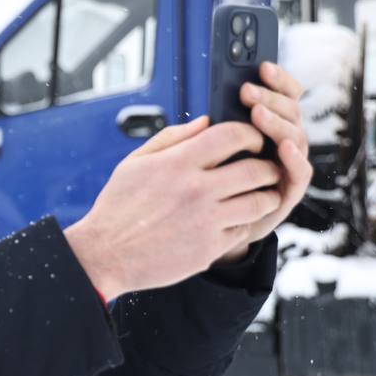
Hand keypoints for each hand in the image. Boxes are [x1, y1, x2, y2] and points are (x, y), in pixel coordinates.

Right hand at [64, 116, 282, 299]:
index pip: (232, 135)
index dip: (251, 134)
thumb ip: (172, 138)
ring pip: (260, 202)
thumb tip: (205, 121)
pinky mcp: (209, 248)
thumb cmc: (118, 206)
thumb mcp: (135, 163)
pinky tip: (236, 219)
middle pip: (256, 169)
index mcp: (176, 163)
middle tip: (266, 167)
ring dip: (267, 195)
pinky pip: (244, 231)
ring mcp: (205, 221)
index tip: (253, 141)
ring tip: (262, 193)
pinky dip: (245, 224)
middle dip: (269, 165)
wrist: (106, 254)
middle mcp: (195, 190)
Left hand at [215, 61, 311, 262]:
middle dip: (270, 98)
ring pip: (296, 137)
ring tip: (257, 114)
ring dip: (277, 123)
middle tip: (247, 92)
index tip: (262, 67)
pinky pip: (300, 174)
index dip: (277, 80)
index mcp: (262, 127)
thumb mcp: (191, 156)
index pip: (281, 96)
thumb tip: (204, 116)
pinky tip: (283, 147)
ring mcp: (286, 167)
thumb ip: (198, 136)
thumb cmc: (198, 188)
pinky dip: (295, 159)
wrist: (203, 231)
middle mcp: (280, 143)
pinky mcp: (287, 193)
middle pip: (290, 111)